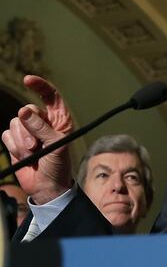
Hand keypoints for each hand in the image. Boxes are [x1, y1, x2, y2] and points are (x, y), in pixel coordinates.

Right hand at [1, 75, 73, 203]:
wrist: (46, 186)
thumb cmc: (59, 165)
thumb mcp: (57, 145)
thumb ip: (42, 128)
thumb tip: (24, 112)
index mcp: (59, 119)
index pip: (50, 96)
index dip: (40, 85)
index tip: (28, 80)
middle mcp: (43, 122)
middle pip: (26, 111)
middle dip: (28, 130)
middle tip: (36, 146)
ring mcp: (28, 131)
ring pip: (14, 123)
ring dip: (21, 141)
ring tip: (32, 153)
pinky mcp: (15, 141)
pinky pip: (6, 135)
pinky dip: (13, 147)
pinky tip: (24, 156)